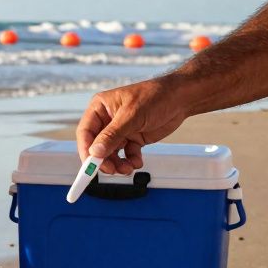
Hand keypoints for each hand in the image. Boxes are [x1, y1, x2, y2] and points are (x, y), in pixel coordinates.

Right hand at [75, 77, 192, 174]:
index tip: (90, 165)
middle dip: (104, 160)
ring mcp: (120, 130)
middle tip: (111, 170)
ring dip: (117, 163)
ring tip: (128, 168)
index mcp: (100, 108)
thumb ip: (112, 135)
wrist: (182, 97)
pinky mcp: (133, 138)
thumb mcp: (131, 116)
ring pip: (111, 153)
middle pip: (97, 146)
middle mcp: (107, 120)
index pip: (86, 133)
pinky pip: (126, 154)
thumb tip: (95, 152)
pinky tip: (137, 161)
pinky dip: (130, 161)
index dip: (86, 150)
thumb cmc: (156, 96)